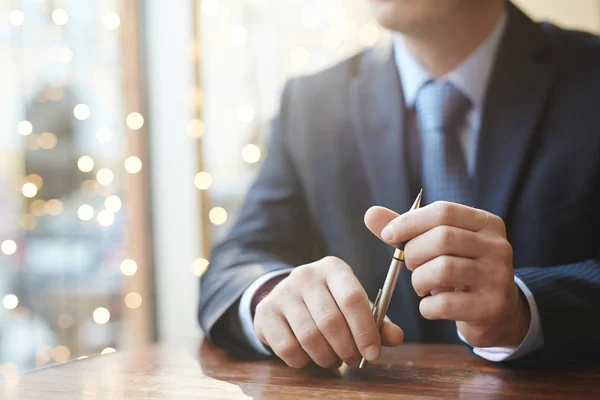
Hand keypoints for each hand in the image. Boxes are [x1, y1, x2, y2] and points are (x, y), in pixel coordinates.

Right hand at [253, 256, 403, 367]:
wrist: (286, 299)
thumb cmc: (329, 304)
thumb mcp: (353, 306)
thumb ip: (377, 321)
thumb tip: (396, 337)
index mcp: (334, 269)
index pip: (353, 298)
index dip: (365, 330)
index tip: (373, 354)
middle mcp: (306, 275)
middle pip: (331, 321)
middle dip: (347, 349)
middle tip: (353, 361)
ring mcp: (283, 293)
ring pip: (310, 338)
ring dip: (327, 358)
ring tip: (334, 359)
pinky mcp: (266, 313)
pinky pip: (288, 348)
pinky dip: (304, 361)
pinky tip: (310, 356)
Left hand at [364, 201, 529, 348]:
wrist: (497, 312)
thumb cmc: (460, 270)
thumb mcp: (438, 246)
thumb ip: (407, 229)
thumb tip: (370, 213)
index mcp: (486, 223)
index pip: (443, 211)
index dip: (409, 221)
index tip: (388, 234)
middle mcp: (498, 247)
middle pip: (443, 238)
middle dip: (414, 252)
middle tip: (410, 265)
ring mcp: (498, 277)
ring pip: (444, 269)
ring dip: (419, 279)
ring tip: (420, 284)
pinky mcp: (492, 307)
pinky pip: (446, 304)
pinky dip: (427, 306)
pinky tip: (430, 305)